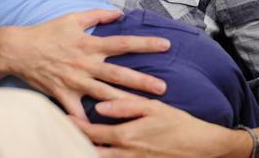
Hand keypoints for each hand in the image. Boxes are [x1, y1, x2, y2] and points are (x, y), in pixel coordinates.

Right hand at [0, 9, 170, 119]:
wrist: (19, 49)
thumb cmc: (47, 32)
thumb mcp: (73, 18)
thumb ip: (97, 15)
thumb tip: (119, 13)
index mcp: (90, 44)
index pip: (123, 43)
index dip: (145, 44)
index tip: (166, 45)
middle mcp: (86, 64)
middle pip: (119, 73)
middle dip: (142, 81)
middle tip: (164, 88)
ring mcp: (75, 81)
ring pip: (105, 94)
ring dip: (126, 102)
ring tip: (145, 109)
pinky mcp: (64, 95)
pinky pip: (78, 113)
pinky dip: (89, 124)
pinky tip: (103, 133)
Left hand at [70, 98, 244, 157]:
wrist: (201, 147)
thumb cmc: (177, 123)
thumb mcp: (153, 108)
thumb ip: (125, 106)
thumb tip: (100, 106)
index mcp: (126, 135)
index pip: (92, 132)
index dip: (74, 126)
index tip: (62, 118)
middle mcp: (126, 153)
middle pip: (91, 150)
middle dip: (74, 143)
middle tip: (57, 135)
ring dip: (86, 152)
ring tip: (70, 145)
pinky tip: (95, 153)